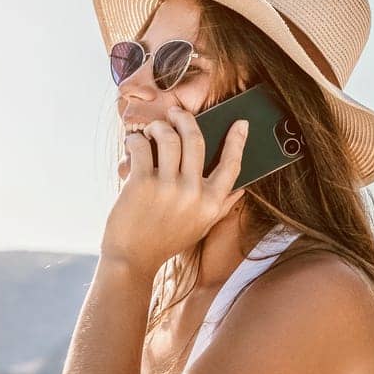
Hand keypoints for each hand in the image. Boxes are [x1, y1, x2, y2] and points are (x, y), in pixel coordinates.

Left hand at [102, 107, 249, 275]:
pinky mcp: (141, 184)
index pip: (232, 165)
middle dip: (185, 119)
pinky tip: (133, 143)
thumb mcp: (200, 227)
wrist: (132, 260)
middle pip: (196, 139)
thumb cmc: (164, 242)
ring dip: (158, 126)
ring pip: (168, 137)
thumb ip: (220, 207)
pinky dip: (136, 140)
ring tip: (151, 129)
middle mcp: (193, 192)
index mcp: (211, 202)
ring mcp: (167, 187)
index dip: (238, 141)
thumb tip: (241, 190)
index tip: (241, 122)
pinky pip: (141, 147)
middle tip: (176, 113)